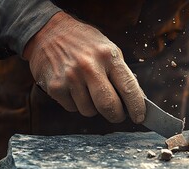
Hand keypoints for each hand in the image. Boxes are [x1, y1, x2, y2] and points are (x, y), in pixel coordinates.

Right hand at [23, 12, 145, 123]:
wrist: (48, 31)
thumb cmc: (85, 43)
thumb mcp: (109, 49)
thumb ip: (122, 74)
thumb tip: (138, 100)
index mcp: (108, 56)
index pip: (128, 88)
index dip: (137, 107)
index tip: (140, 117)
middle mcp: (89, 66)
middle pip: (109, 106)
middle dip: (116, 115)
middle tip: (118, 115)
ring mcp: (70, 77)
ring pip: (90, 111)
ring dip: (93, 108)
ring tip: (89, 91)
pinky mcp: (55, 87)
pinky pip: (73, 108)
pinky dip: (76, 104)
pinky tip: (74, 88)